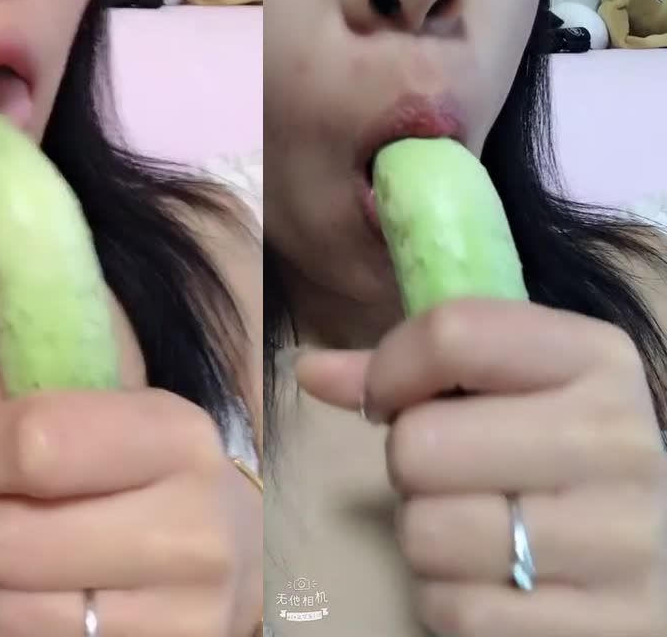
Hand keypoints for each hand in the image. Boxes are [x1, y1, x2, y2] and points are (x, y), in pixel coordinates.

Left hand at [0, 377, 262, 636]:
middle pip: (12, 537)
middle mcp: (194, 526)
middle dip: (1, 521)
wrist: (245, 551)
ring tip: (54, 555)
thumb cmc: (145, 470)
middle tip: (34, 512)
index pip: (37, 444)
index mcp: (176, 437)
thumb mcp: (94, 414)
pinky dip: (36, 622)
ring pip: (15, 605)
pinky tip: (73, 594)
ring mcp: (187, 609)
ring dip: (12, 581)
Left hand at [297, 298, 666, 635]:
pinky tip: (498, 582)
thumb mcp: (508, 392)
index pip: (453, 334)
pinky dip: (452, 600)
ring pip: (427, 532)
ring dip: (426, 538)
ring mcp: (622, 540)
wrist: (657, 554)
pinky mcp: (607, 623)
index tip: (393, 400)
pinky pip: (456, 608)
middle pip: (419, 443)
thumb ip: (408, 370)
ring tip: (474, 529)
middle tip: (449, 477)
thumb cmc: (559, 460)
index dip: (391, 371)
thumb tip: (310, 370)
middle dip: (410, 467)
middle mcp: (621, 442)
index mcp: (599, 361)